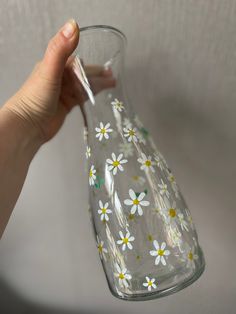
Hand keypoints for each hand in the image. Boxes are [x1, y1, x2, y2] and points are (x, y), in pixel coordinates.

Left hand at [2, 19, 114, 143]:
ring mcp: (62, 92)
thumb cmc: (36, 97)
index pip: (78, 62)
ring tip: (112, 85)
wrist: (28, 125)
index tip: (107, 68)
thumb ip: (60, 49)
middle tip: (113, 77)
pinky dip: (90, 95)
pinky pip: (81, 97)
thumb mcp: (49, 70)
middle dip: (98, 75)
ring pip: (83, 86)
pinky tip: (99, 96)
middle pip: (82, 74)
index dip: (92, 65)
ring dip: (97, 85)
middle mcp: (59, 78)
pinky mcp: (65, 106)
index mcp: (54, 66)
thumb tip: (74, 24)